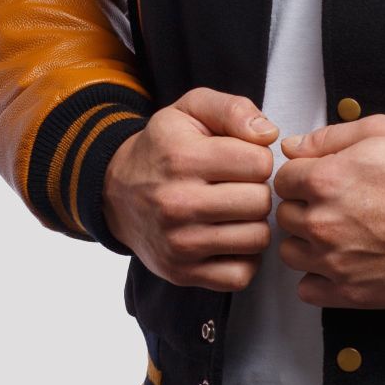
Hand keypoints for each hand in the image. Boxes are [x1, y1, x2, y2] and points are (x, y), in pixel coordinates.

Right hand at [103, 86, 278, 290]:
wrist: (115, 192)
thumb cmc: (165, 146)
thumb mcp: (192, 109)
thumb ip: (233, 109)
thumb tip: (269, 135)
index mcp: (184, 158)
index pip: (260, 163)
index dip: (258, 157)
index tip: (242, 159)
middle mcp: (178, 203)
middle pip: (261, 202)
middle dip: (259, 190)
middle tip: (239, 186)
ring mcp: (179, 244)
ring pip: (257, 239)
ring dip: (255, 223)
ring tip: (236, 210)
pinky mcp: (181, 273)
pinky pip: (241, 275)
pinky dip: (244, 257)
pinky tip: (230, 236)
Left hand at [273, 115, 384, 308]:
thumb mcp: (381, 131)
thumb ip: (328, 137)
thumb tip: (293, 147)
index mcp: (325, 180)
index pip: (283, 180)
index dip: (303, 176)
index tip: (321, 179)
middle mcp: (323, 223)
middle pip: (285, 216)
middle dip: (304, 207)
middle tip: (336, 204)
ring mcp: (335, 261)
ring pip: (292, 254)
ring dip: (308, 243)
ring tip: (339, 233)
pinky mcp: (351, 293)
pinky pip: (308, 290)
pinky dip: (318, 278)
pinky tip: (342, 262)